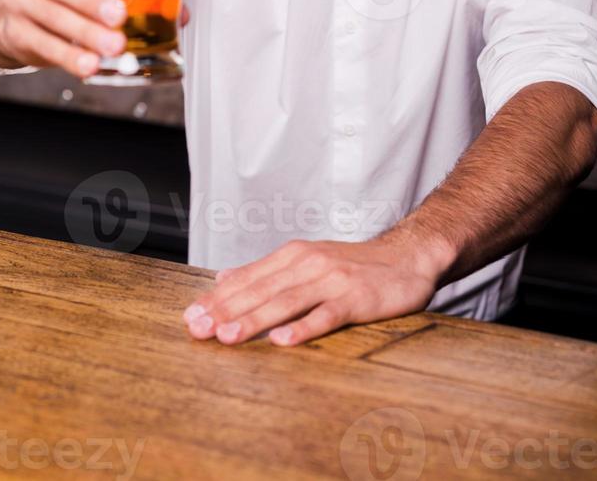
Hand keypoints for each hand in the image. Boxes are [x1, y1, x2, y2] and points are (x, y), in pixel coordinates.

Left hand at [183, 234, 441, 346]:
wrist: (407, 256)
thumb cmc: (353, 264)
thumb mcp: (306, 260)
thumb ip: (265, 271)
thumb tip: (222, 279)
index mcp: (292, 256)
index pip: (248, 278)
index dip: (217, 299)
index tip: (189, 317)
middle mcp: (308, 264)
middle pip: (261, 290)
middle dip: (226, 311)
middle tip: (197, 330)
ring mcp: (332, 281)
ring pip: (286, 302)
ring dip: (255, 319)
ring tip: (227, 336)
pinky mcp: (355, 299)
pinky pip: (326, 316)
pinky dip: (303, 327)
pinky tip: (283, 340)